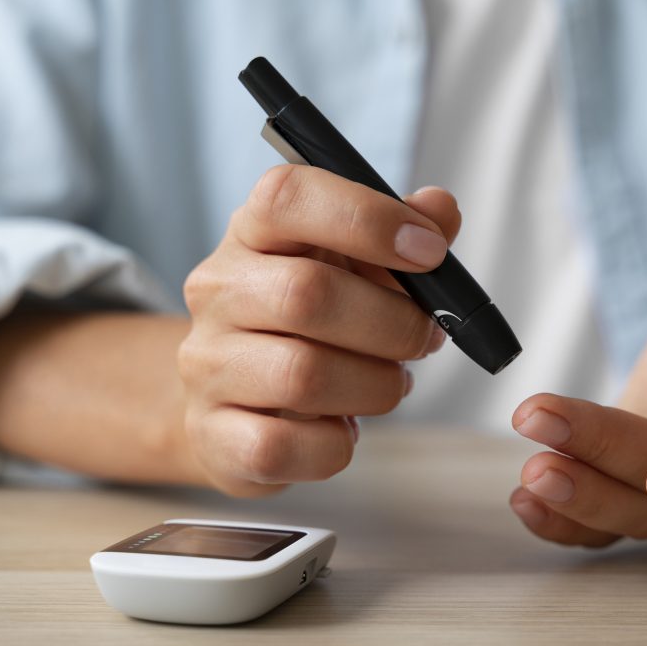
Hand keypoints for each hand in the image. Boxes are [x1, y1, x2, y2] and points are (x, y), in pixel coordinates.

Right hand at [178, 166, 459, 495]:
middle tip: (424, 339)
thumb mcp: (355, 267)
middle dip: (393, 323)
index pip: (288, 198)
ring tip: (388, 384)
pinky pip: (282, 447)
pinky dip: (335, 445)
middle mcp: (219, 291)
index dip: (368, 219)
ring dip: (375, 386)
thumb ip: (402, 235)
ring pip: (303, 376)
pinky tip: (341, 429)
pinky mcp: (211, 435)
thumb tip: (440, 210)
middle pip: (307, 293)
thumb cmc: (310, 327)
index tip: (431, 251)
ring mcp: (207, 364)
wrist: (236, 403)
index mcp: (254, 233)